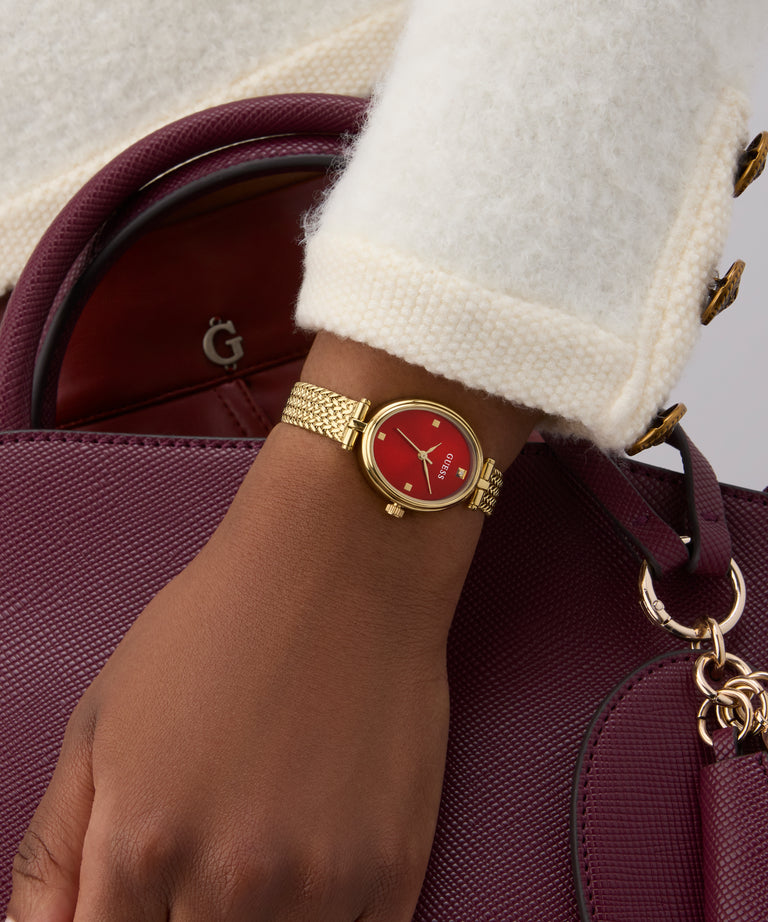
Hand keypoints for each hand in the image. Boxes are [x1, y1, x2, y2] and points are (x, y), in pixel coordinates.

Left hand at [8, 426, 451, 921]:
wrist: (343, 565)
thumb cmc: (218, 625)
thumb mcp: (102, 719)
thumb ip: (53, 851)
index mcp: (141, 845)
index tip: (140, 902)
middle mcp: (228, 886)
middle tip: (204, 865)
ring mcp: (321, 885)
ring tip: (256, 857)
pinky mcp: (394, 871)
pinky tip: (309, 880)